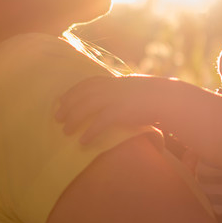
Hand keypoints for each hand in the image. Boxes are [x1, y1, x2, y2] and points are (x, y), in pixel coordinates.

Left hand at [56, 75, 172, 143]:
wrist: (165, 97)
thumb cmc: (147, 94)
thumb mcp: (128, 87)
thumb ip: (114, 90)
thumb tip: (104, 98)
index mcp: (110, 81)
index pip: (84, 85)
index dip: (70, 93)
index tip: (59, 101)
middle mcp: (109, 88)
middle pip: (81, 96)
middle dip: (67, 107)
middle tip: (57, 118)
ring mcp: (114, 99)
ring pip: (86, 108)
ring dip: (73, 120)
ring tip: (65, 131)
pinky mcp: (120, 112)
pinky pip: (99, 123)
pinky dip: (89, 133)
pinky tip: (82, 142)